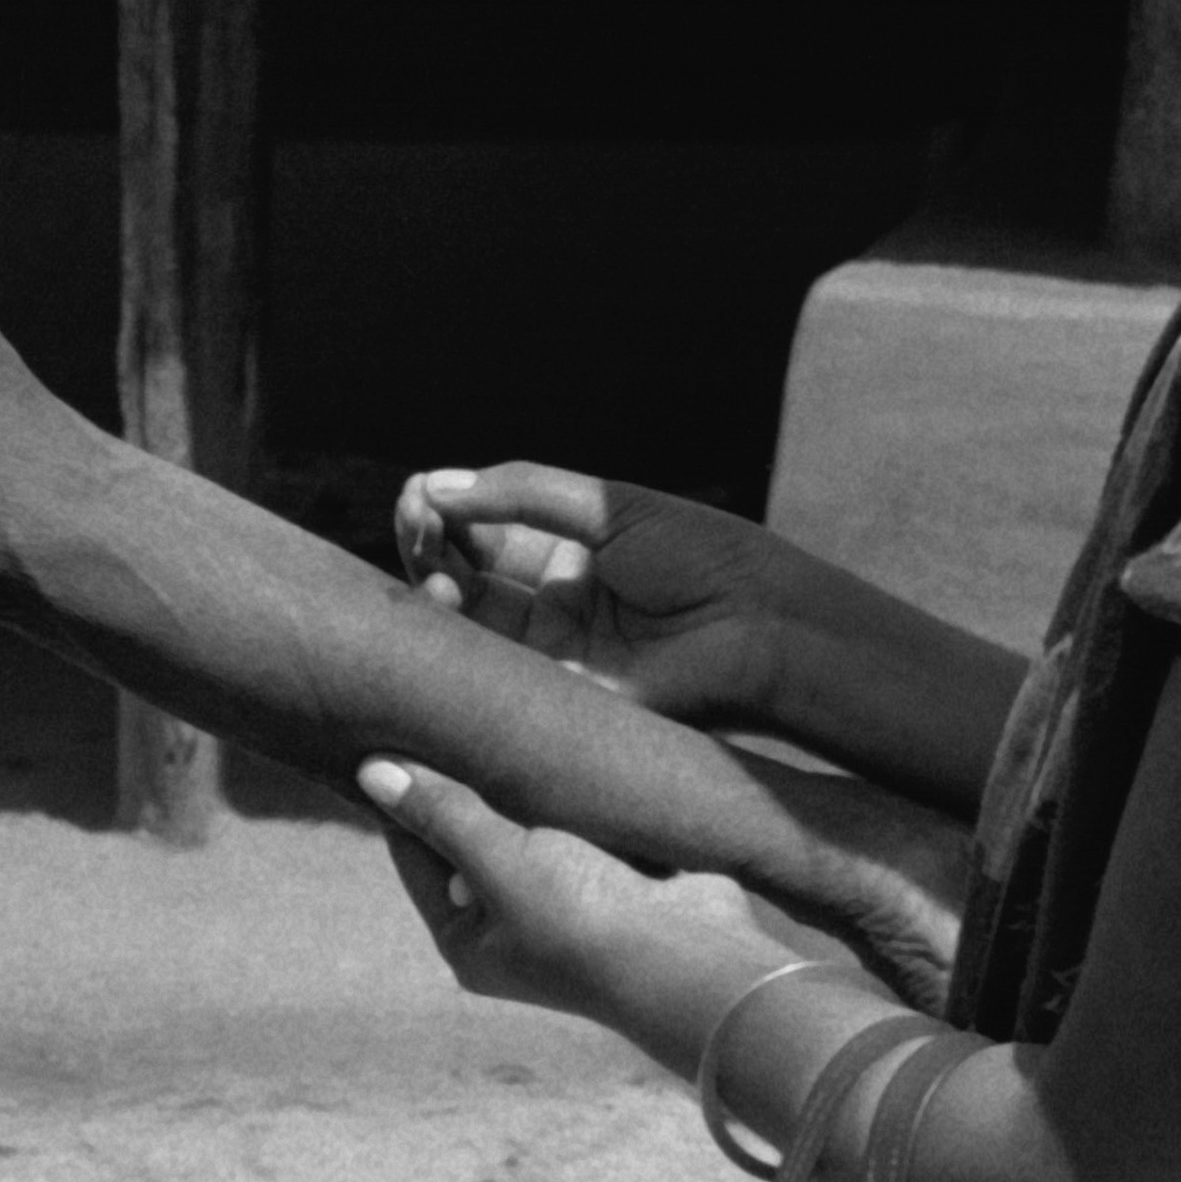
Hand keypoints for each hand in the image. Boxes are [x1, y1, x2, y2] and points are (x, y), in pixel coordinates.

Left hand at [353, 754, 698, 1026]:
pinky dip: (579, 795)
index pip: (417, 851)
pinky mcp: (618, 878)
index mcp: (469, 938)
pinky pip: (581, 826)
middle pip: (474, 835)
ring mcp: (569, 902)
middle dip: (477, 782)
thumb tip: (370, 772)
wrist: (698, 958)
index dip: (410, 792)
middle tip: (468, 716)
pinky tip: (570, 748)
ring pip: (531, 825)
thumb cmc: (584, 917)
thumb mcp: (501, 860)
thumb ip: (442, 813)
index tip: (403, 728)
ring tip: (518, 724)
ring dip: (532, 786)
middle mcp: (512, 926)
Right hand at [391, 464, 792, 731]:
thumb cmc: (702, 558)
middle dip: (429, 542)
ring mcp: (550, 652)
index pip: (483, 528)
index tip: (420, 492)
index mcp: (569, 550)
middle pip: (462, 572)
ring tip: (435, 568)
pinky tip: (439, 602)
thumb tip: (435, 483)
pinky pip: (490, 674)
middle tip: (418, 518)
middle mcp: (551, 602)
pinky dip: (454, 641)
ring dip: (434, 586)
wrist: (762, 629)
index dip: (445, 509)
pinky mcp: (556, 697)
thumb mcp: (608, 507)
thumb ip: (521, 493)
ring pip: (465, 621)